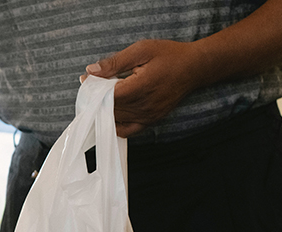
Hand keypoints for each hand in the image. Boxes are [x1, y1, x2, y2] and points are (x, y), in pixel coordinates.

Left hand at [81, 40, 207, 137]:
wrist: (194, 68)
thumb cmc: (169, 56)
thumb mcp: (141, 50)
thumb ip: (115, 62)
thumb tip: (91, 71)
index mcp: (141, 87)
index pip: (108, 96)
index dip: (94, 89)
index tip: (86, 80)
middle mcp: (144, 106)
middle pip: (109, 109)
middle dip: (96, 98)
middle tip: (91, 85)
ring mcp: (148, 116)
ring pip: (116, 120)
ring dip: (104, 109)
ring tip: (101, 95)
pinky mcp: (151, 121)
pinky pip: (127, 130)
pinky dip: (116, 123)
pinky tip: (111, 112)